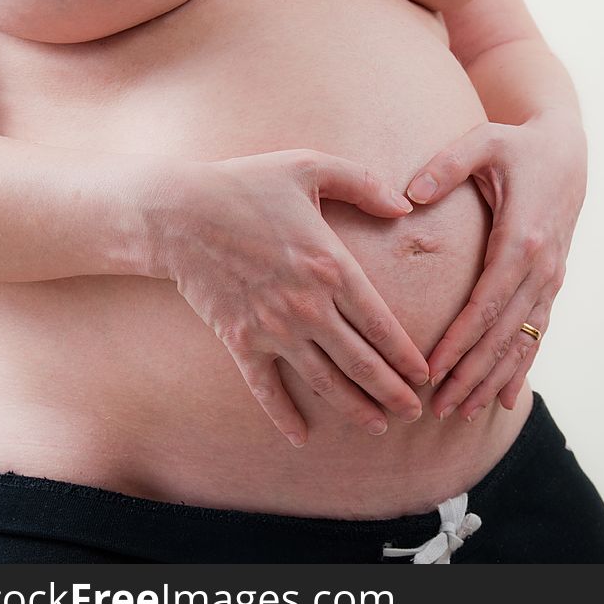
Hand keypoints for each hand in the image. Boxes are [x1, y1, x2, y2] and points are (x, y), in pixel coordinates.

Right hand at [142, 149, 428, 446]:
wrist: (177, 213)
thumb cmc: (246, 185)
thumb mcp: (309, 166)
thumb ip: (363, 183)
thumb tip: (404, 207)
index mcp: (331, 267)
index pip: (381, 324)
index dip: (407, 356)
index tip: (425, 376)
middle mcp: (307, 307)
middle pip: (361, 362)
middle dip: (392, 392)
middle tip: (414, 413)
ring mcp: (273, 329)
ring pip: (324, 382)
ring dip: (354, 408)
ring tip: (377, 427)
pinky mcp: (241, 341)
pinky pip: (266, 388)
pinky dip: (283, 415)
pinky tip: (301, 437)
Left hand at [405, 112, 586, 420]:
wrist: (567, 150)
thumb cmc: (518, 146)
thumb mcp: (484, 142)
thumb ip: (446, 165)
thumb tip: (409, 195)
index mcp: (522, 239)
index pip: (486, 303)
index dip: (460, 341)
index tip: (432, 371)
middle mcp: (541, 267)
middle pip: (503, 334)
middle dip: (471, 374)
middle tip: (438, 408)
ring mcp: (550, 279)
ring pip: (522, 342)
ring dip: (492, 380)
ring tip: (462, 413)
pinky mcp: (551, 284)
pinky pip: (536, 334)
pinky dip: (520, 368)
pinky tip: (502, 399)